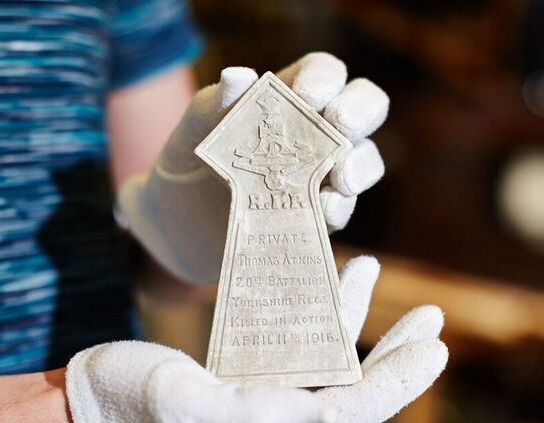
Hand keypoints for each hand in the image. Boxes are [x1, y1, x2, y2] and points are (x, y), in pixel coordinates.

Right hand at [65, 256, 446, 422]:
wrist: (91, 400)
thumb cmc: (134, 404)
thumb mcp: (194, 409)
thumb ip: (262, 416)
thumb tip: (331, 408)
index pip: (354, 409)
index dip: (398, 382)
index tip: (436, 349)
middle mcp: (277, 420)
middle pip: (353, 384)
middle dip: (396, 355)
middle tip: (434, 320)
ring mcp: (260, 394)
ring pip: (323, 355)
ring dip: (352, 314)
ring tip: (370, 268)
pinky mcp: (241, 371)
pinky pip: (289, 339)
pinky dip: (309, 308)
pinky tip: (321, 277)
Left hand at [116, 52, 389, 282]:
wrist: (178, 228)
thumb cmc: (188, 165)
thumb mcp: (190, 134)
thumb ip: (211, 106)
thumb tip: (239, 76)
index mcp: (287, 100)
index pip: (323, 73)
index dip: (324, 78)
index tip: (308, 95)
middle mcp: (315, 134)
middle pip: (364, 110)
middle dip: (361, 112)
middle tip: (341, 125)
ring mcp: (322, 177)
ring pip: (365, 162)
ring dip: (360, 166)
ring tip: (340, 179)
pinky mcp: (317, 218)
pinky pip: (342, 210)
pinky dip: (338, 209)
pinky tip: (323, 210)